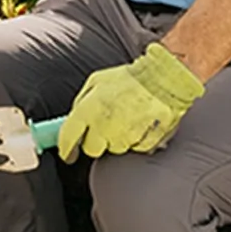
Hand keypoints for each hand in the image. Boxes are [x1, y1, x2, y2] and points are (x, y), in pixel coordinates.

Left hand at [56, 43, 204, 161]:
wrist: (164, 79)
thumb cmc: (130, 78)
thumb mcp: (97, 81)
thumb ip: (81, 102)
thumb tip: (74, 119)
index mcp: (89, 109)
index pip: (69, 137)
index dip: (66, 148)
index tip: (67, 153)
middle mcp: (105, 127)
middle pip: (92, 149)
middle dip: (94, 140)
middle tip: (103, 126)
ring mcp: (125, 137)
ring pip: (114, 149)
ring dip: (116, 138)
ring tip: (126, 118)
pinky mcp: (144, 144)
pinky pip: (133, 148)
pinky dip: (135, 138)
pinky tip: (139, 122)